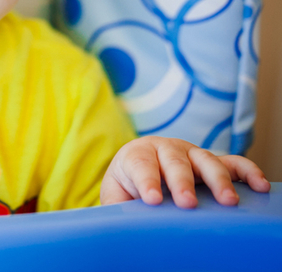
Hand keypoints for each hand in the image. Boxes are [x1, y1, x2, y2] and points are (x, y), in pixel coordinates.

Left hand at [101, 136, 270, 208]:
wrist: (137, 173)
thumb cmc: (126, 187)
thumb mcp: (116, 196)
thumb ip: (117, 207)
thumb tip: (118, 224)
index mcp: (137, 154)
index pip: (140, 166)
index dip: (147, 182)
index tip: (153, 200)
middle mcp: (164, 149)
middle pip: (174, 162)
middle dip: (181, 182)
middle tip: (188, 203)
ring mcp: (190, 154)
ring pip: (205, 161)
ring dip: (217, 180)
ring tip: (228, 201)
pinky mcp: (210, 162)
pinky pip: (232, 163)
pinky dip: (246, 171)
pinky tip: (259, 185)